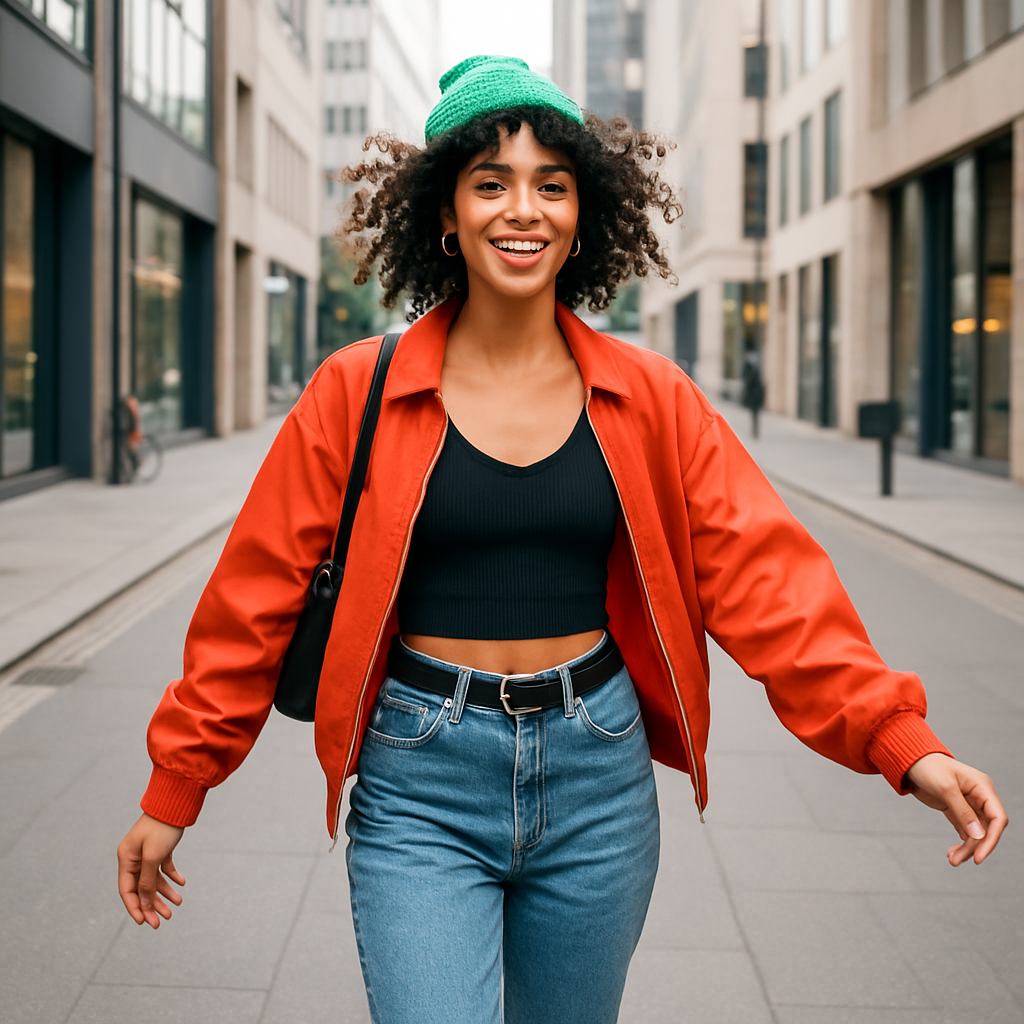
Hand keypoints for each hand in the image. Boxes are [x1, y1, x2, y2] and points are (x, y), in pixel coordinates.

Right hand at [117, 813, 185, 928]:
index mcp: (126, 859)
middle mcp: (134, 857)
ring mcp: (147, 852)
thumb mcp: (153, 857)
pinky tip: (182, 883)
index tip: (144, 922)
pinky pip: (164, 867)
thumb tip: (143, 905)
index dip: (135, 907)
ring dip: (164, 892)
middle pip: (141, 887)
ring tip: (178, 903)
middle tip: (164, 920)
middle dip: (152, 904)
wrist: (176, 803)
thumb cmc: (162, 827)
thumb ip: (147, 882)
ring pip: (154, 879)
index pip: (127, 890)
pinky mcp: (160, 847)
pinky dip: (172, 876)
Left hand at [903, 753, 1007, 865]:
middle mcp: (979, 797)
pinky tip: (952, 851)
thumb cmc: (928, 766)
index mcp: (983, 787)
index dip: (992, 839)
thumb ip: (962, 811)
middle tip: (958, 860)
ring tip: (952, 859)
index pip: (997, 818)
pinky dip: (961, 842)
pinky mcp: (956, 810)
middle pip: (986, 829)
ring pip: (975, 833)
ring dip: (966, 848)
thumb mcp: (945, 787)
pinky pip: (964, 830)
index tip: (980, 856)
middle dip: (975, 847)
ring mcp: (968, 804)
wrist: (908, 761)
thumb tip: (978, 834)